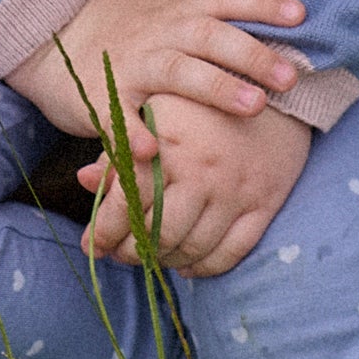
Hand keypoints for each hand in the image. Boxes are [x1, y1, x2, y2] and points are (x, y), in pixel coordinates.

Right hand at [1, 0, 304, 155]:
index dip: (261, 3)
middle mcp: (158, 35)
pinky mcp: (103, 100)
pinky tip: (156, 154)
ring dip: (216, 88)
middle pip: (211, 37)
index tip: (301, 14)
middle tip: (293, 74)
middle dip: (253, 53)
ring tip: (254, 106)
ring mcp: (131, 67)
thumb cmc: (109, 22)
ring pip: (178, 74)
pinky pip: (121, 121)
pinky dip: (136, 136)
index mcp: (174, 10)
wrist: (42, 43)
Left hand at [80, 93, 310, 277]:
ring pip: (191, 248)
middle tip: (118, 256)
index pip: (127, 201)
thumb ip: (120, 146)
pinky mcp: (264, 204)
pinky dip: (204, 267)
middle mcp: (202, 171)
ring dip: (164, 261)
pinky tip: (187, 264)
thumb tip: (84, 180)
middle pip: (157, 232)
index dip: (103, 231)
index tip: (90, 246)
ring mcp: (235, 191)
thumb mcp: (156, 109)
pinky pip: (230, 253)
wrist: (274, 91)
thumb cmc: (203, 100)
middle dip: (130, 252)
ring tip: (150, 257)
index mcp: (168, 143)